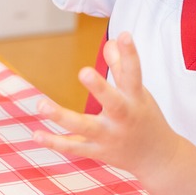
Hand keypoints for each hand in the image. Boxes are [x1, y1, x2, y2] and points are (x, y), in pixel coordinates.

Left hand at [32, 32, 179, 178]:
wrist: (159, 159)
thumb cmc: (145, 117)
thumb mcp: (138, 92)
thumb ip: (121, 66)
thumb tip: (110, 42)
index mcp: (135, 99)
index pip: (134, 74)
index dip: (130, 54)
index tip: (124, 35)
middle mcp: (124, 118)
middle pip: (113, 103)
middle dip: (100, 88)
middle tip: (84, 72)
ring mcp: (110, 137)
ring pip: (85, 127)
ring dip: (62, 117)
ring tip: (41, 105)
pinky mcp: (98, 152)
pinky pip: (75, 148)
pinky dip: (55, 142)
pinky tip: (36, 134)